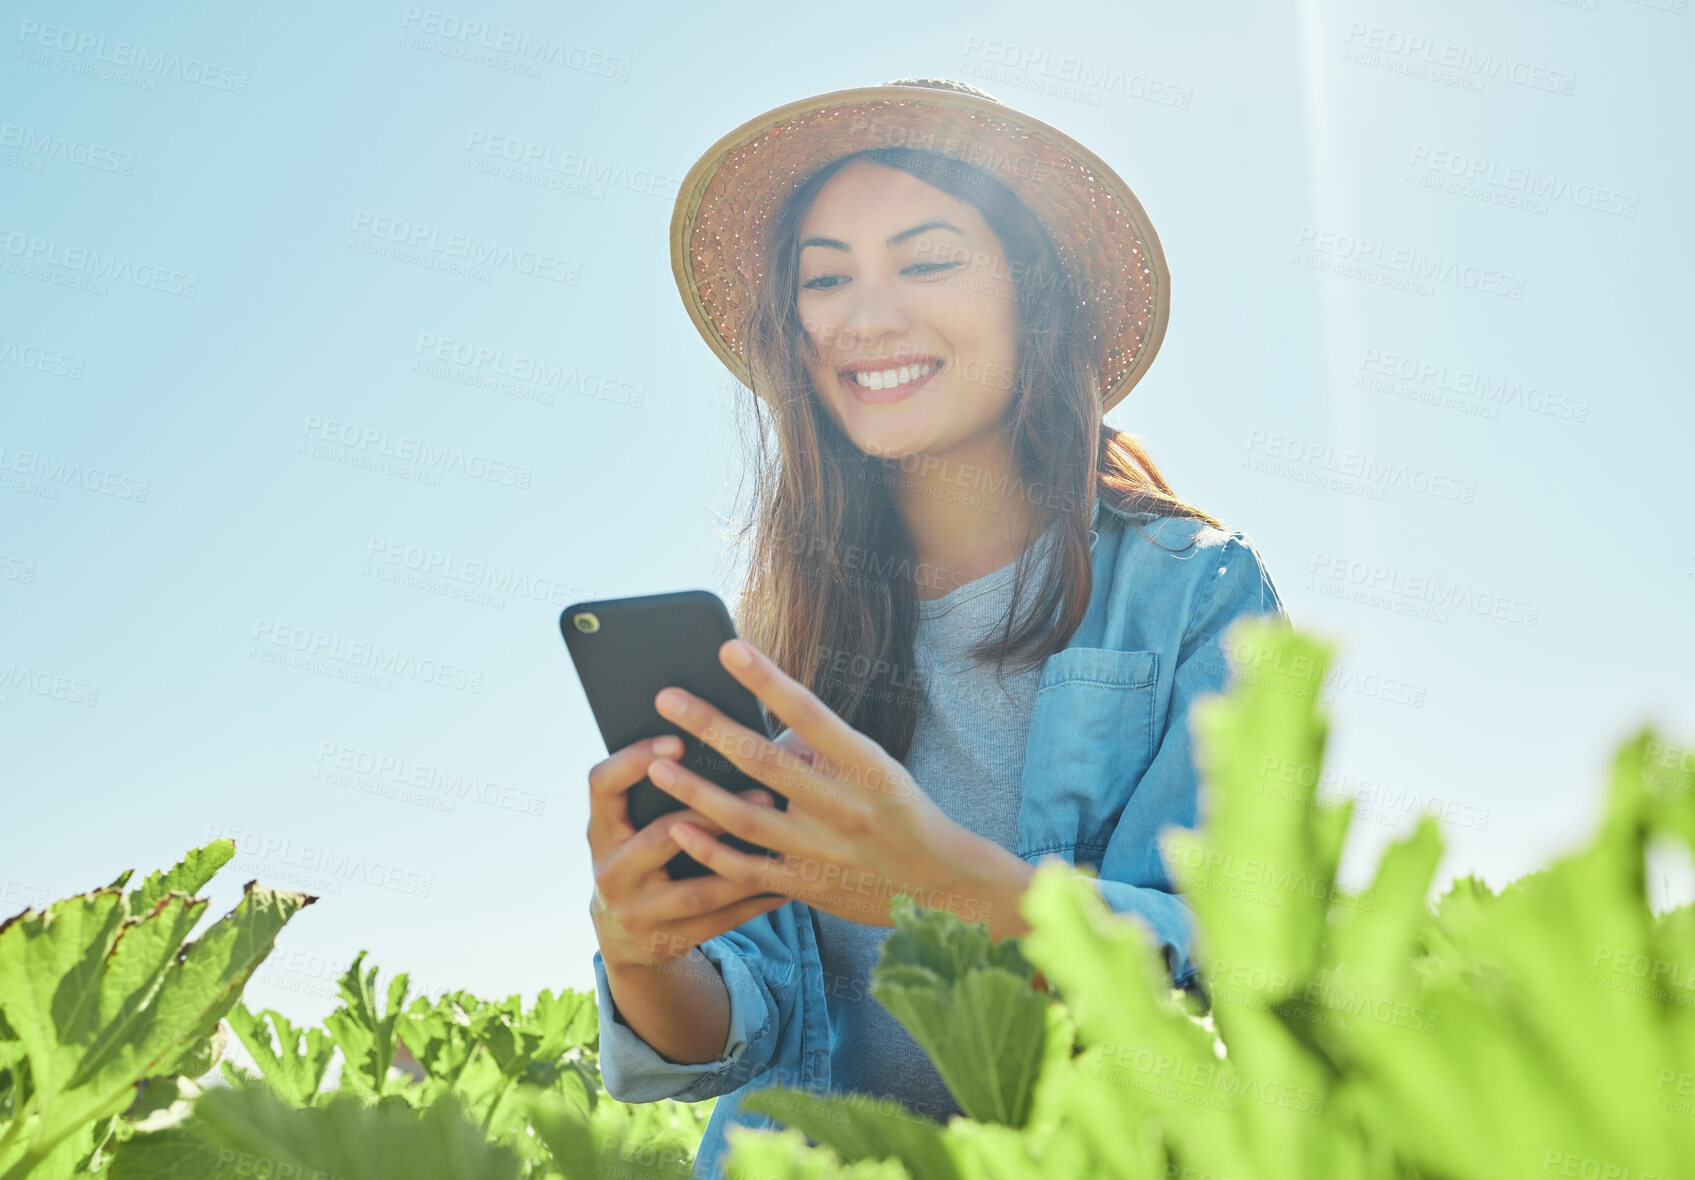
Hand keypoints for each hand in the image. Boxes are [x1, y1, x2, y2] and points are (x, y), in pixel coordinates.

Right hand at [585, 732, 786, 970]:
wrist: (623, 932)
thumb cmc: (643, 854)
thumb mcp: (632, 825)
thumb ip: (661, 791)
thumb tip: (724, 743)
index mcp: (601, 830)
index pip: (602, 785)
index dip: (634, 759)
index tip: (678, 740)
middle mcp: (610, 871)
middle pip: (660, 837)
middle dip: (713, 814)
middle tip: (762, 794)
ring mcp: (635, 912)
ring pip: (698, 891)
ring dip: (744, 866)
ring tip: (780, 841)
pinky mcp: (664, 942)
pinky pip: (718, 922)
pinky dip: (754, 903)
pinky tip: (786, 884)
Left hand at [645, 639, 1024, 930]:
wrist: (941, 885)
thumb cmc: (900, 811)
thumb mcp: (876, 769)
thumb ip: (821, 749)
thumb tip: (764, 728)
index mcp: (866, 765)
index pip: (811, 713)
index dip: (768, 680)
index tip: (729, 648)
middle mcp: (845, 806)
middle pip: (766, 762)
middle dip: (711, 727)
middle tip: (666, 698)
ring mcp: (824, 849)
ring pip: (747, 817)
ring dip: (697, 790)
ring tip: (657, 763)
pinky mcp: (809, 886)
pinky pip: (749, 869)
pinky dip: (712, 850)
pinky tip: (679, 827)